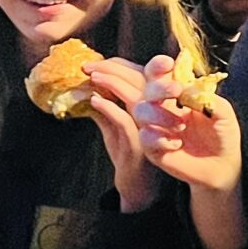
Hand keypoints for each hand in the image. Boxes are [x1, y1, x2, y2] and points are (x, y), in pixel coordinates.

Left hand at [81, 57, 158, 212]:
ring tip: (91, 77)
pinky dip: (109, 108)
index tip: (97, 61)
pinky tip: (95, 101)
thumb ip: (105, 108)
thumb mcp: (114, 127)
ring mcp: (155, 128)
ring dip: (112, 83)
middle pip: (141, 80)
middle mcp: (162, 114)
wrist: (138, 188)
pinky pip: (126, 121)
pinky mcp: (143, 145)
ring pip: (136, 96)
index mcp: (157, 105)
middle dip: (113, 68)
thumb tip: (85, 88)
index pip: (142, 74)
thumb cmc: (128, 154)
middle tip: (88, 65)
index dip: (120, 64)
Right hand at [134, 53, 241, 193]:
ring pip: (140, 111)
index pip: (159, 74)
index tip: (168, 64)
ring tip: (181, 126)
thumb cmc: (223, 134)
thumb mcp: (222, 111)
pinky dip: (160, 139)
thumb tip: (188, 87)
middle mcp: (162, 107)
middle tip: (176, 90)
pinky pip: (145, 137)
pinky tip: (177, 144)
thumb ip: (206, 97)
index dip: (158, 66)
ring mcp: (155, 127)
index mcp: (177, 94)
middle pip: (147, 89)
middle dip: (159, 87)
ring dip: (160, 115)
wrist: (223, 164)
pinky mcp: (153, 148)